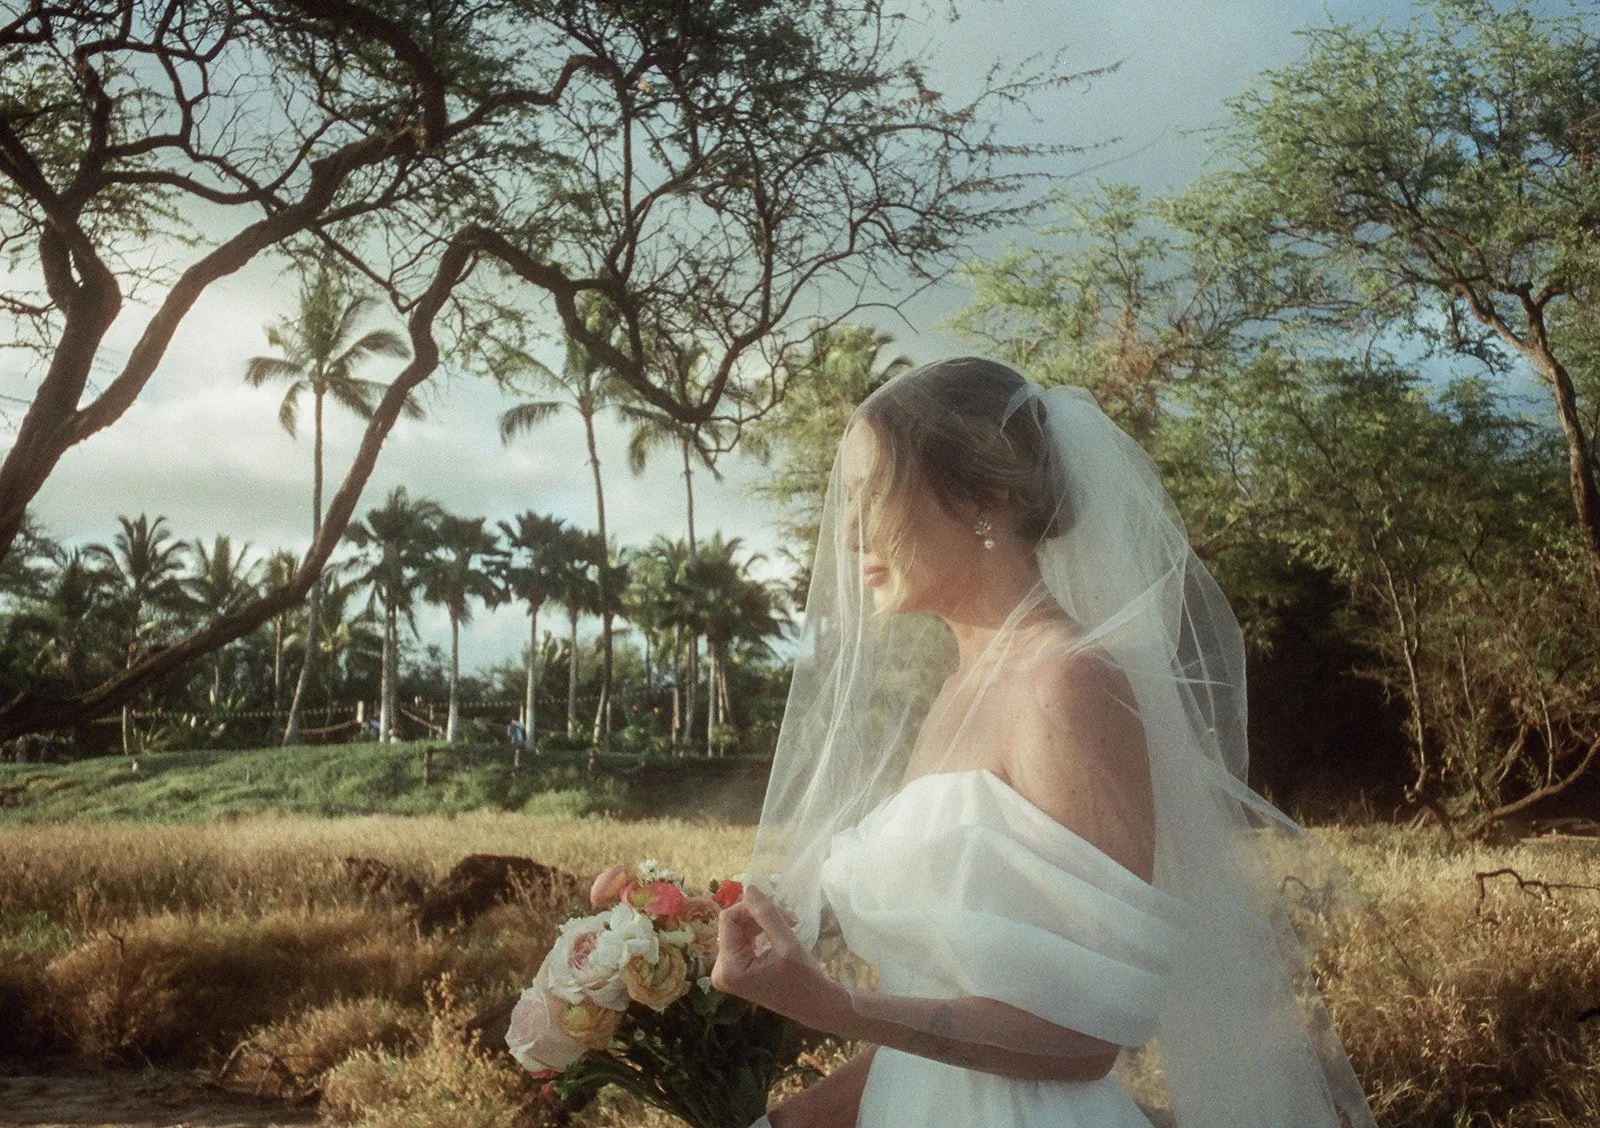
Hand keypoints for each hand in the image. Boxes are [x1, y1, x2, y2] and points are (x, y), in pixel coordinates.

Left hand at [710, 886, 840, 1028]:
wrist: (815, 1005)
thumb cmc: (804, 979)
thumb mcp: (787, 944)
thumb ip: (766, 915)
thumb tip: (749, 887)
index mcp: (729, 969)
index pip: (728, 919)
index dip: (750, 907)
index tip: (778, 909)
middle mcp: (721, 971)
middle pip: (732, 924)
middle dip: (759, 916)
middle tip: (789, 918)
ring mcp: (727, 971)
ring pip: (738, 928)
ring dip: (762, 922)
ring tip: (789, 925)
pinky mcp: (736, 970)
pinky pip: (742, 938)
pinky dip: (760, 931)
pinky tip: (780, 934)